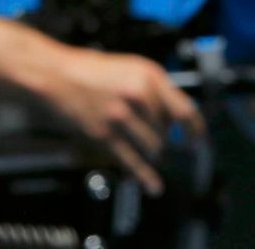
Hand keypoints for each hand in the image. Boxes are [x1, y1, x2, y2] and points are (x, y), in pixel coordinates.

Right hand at [40, 49, 204, 194]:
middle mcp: (139, 96)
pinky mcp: (104, 135)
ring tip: (153, 154)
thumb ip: (154, 89)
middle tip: (162, 140)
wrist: (56, 74)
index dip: (195, 128)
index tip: (198, 138)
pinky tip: (154, 186)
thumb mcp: (132, 68)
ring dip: (155, 154)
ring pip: (153, 147)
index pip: (184, 108)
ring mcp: (121, 117)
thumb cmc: (91, 69)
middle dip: (165, 138)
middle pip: (166, 131)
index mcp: (150, 76)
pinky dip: (145, 177)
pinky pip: (131, 161)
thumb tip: (174, 114)